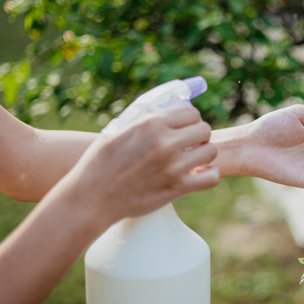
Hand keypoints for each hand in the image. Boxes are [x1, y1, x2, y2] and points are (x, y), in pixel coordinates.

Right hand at [56, 106, 218, 223]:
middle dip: (199, 136)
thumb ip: (143, 117)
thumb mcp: (117, 129)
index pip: (192, 113)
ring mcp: (172, 166)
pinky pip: (211, 177)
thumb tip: (168, 107)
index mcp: (151, 124)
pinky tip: (200, 174)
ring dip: (205, 154)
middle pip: (204, 130)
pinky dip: (209, 175)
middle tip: (190, 145)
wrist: (92, 196)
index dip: (190, 121)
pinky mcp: (176, 188)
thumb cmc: (101, 161)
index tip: (185, 129)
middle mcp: (164, 143)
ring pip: (211, 151)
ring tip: (194, 159)